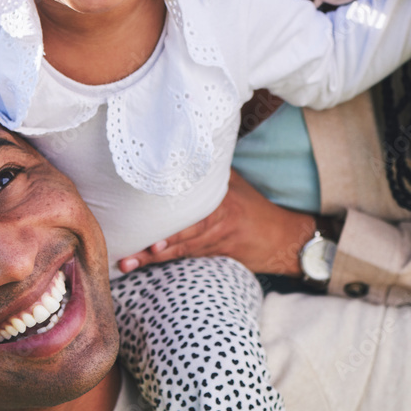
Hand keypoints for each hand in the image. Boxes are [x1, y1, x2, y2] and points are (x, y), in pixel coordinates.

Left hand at [118, 169, 327, 275]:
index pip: (194, 212)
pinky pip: (188, 257)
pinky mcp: (216, 255)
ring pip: (180, 250)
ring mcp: (217, 241)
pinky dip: (167, 260)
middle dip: (153, 248)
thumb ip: (209, 171)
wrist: (283, 239)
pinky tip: (146, 264)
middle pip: (182, 236)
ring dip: (153, 259)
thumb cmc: (254, 207)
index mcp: (223, 202)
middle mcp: (219, 223)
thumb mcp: (235, 183)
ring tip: (127, 264)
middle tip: (127, 256)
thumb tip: (179, 147)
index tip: (150, 234)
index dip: (172, 225)